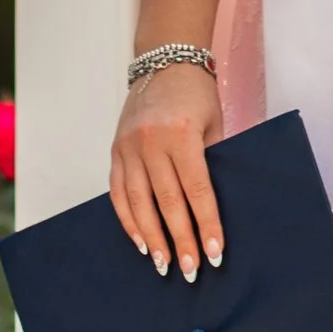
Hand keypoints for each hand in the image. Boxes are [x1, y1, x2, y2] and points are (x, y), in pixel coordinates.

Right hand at [109, 62, 223, 280]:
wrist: (164, 61)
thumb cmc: (197, 94)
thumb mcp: (214, 123)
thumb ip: (212, 162)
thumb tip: (213, 208)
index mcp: (181, 135)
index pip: (196, 190)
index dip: (207, 225)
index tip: (216, 254)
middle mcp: (151, 142)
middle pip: (167, 202)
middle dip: (180, 240)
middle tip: (191, 270)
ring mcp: (128, 147)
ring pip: (138, 202)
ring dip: (151, 237)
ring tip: (162, 264)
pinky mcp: (115, 150)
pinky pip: (119, 192)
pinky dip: (128, 220)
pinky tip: (140, 241)